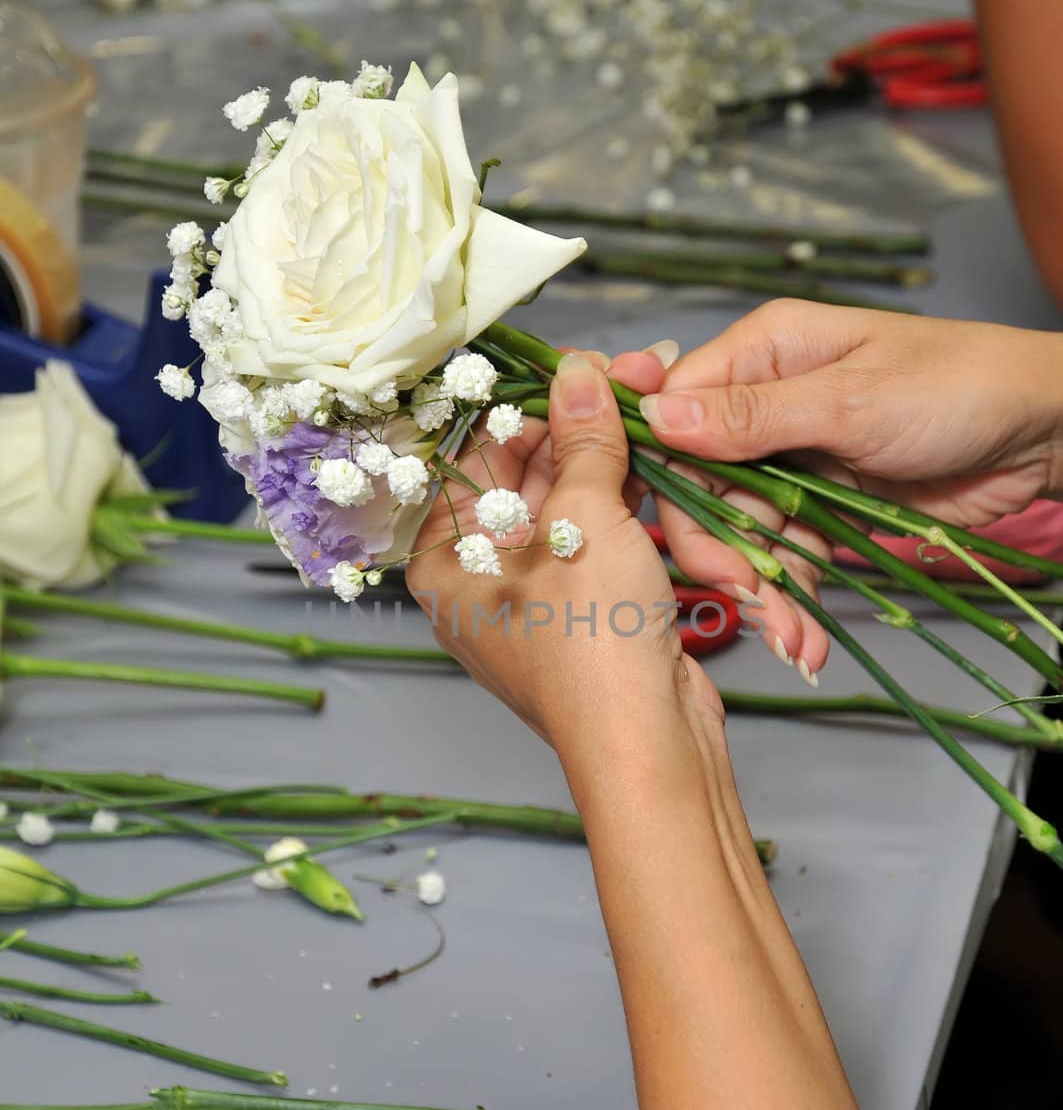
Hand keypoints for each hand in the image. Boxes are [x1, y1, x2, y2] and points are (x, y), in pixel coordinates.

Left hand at [406, 351, 721, 763]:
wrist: (650, 746)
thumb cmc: (593, 641)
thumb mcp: (585, 522)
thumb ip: (583, 441)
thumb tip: (580, 372)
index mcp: (443, 559)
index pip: (475, 453)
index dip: (531, 400)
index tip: (583, 364)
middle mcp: (476, 577)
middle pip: (522, 474)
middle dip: (580, 422)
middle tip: (637, 374)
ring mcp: (533, 597)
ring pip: (566, 504)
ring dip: (610, 456)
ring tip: (655, 401)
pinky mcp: (583, 611)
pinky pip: (595, 539)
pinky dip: (624, 501)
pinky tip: (658, 458)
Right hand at [636, 300, 1062, 671]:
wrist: (1043, 431)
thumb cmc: (959, 386)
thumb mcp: (851, 401)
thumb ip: (752, 416)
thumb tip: (659, 416)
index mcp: (763, 352)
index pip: (675, 412)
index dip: (663, 475)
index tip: (668, 533)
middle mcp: (766, 402)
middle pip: (700, 485)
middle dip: (718, 549)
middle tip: (745, 599)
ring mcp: (794, 455)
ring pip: (741, 529)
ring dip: (761, 587)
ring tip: (793, 639)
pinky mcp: (822, 503)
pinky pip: (784, 551)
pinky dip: (793, 594)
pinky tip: (806, 634)